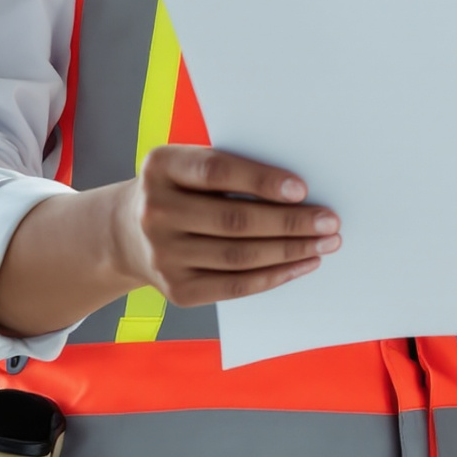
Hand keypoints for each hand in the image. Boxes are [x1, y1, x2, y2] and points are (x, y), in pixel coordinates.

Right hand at [117, 145, 340, 307]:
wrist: (127, 233)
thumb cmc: (179, 189)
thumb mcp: (188, 166)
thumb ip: (230, 169)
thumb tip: (299, 190)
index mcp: (161, 167)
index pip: (215, 171)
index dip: (260, 180)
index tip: (302, 189)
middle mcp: (155, 212)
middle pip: (234, 220)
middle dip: (290, 222)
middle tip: (330, 221)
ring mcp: (163, 255)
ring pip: (239, 256)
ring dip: (290, 251)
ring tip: (324, 243)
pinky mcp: (176, 290)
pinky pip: (234, 286)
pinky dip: (274, 276)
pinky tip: (301, 264)